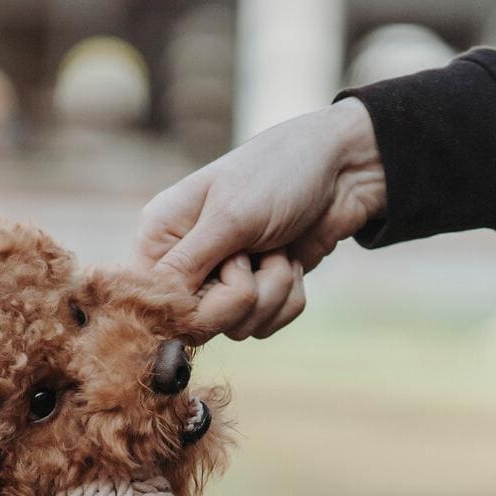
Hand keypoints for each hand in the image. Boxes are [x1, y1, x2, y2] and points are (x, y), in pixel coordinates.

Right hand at [135, 97, 385, 339]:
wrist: (344, 169)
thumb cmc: (279, 175)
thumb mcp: (230, 216)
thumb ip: (187, 263)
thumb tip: (151, 302)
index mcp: (162, 235)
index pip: (154, 298)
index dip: (189, 304)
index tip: (227, 273)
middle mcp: (187, 261)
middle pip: (199, 323)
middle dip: (243, 296)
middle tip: (258, 255)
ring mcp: (224, 279)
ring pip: (238, 327)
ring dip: (273, 291)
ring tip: (280, 248)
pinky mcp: (258, 291)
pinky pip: (266, 325)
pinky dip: (289, 297)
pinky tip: (293, 260)